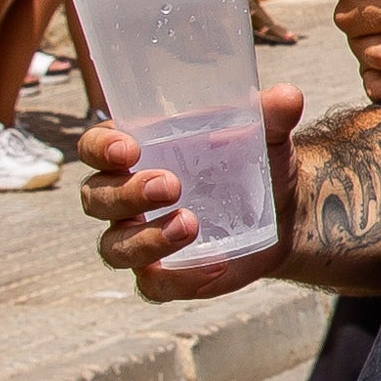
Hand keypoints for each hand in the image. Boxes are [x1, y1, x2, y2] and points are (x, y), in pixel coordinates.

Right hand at [75, 89, 301, 301]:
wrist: (283, 211)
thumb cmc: (252, 162)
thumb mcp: (264, 136)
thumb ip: (269, 115)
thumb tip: (287, 96)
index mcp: (134, 154)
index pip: (94, 148)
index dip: (100, 149)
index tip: (128, 148)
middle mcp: (124, 198)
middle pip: (97, 198)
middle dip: (127, 193)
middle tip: (170, 184)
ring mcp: (139, 239)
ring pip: (115, 247)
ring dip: (146, 239)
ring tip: (190, 224)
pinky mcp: (164, 275)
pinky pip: (154, 285)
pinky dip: (178, 279)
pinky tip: (216, 263)